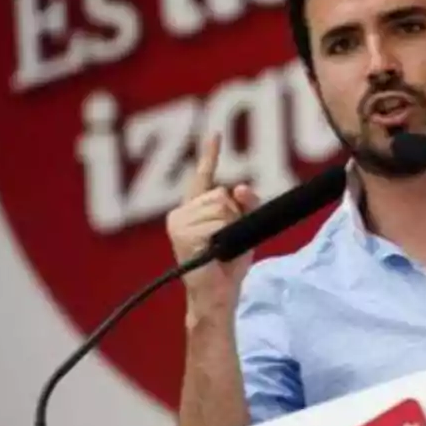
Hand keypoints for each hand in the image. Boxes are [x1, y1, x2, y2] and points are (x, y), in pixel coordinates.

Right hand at [165, 133, 258, 322]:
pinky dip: (222, 234)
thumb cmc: (229, 263)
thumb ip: (246, 203)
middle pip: (221, 193)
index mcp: (194, 209)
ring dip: (229, 226)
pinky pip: (216, 220)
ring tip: (219, 246)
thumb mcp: (245, 227)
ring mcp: (179, 222)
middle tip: (226, 240)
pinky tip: (212, 250)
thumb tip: (238, 186)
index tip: (215, 133)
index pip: (203, 175)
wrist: (219, 292)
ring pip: (220, 205)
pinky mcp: (182, 232)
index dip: (210, 154)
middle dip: (233, 214)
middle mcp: (181, 212)